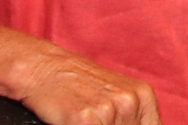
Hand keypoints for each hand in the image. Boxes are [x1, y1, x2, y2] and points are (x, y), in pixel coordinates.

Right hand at [15, 47, 160, 124]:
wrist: (43, 68)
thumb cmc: (77, 83)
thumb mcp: (114, 94)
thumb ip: (131, 117)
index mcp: (143, 95)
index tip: (120, 124)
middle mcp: (130, 101)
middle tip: (95, 119)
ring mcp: (109, 110)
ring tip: (84, 118)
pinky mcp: (87, 120)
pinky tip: (73, 121)